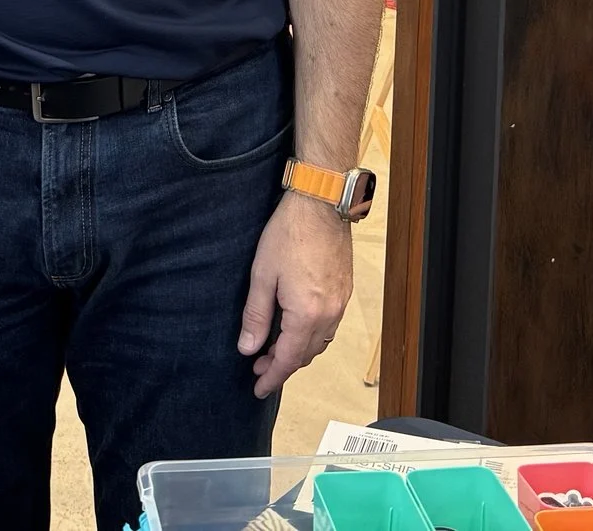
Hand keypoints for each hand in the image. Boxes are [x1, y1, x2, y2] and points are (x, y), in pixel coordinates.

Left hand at [237, 190, 352, 396]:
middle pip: (305, 354)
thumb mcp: (262, 276)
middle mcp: (329, 314)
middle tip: (258, 365)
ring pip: (319, 342)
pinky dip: (311, 334)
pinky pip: (329, 325)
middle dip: (281, 365)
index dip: (271, 377)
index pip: (287, 360)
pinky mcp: (344, 290)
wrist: (321, 204)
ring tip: (273, 347)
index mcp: (307, 315)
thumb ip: (256, 316)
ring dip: (297, 350)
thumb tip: (248, 349)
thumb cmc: (289, 234)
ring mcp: (341, 302)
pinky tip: (295, 326)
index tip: (257, 388)